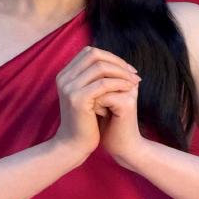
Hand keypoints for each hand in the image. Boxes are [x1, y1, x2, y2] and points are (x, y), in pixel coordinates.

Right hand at [51, 45, 141, 161]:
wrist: (74, 145)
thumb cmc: (85, 121)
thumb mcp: (89, 96)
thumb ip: (96, 79)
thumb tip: (117, 62)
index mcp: (65, 75)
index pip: (90, 52)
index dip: (111, 57)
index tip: (127, 69)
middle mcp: (64, 78)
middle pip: (94, 55)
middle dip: (117, 62)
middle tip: (133, 73)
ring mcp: (69, 88)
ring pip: (100, 68)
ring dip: (121, 73)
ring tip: (134, 82)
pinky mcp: (77, 99)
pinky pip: (103, 84)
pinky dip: (119, 84)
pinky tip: (129, 90)